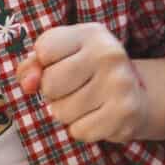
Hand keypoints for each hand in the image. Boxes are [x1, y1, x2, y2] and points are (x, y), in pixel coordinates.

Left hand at [16, 24, 147, 143]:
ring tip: (88, 103)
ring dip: (68, 114)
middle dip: (54, 94)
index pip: (43, 51)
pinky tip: (98, 116)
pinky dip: (83, 129)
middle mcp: (108, 54)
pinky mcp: (125, 113)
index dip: (44, 65)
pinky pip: (78, 131)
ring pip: (61, 112)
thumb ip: (33, 66)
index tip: (63, 64)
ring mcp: (119, 83)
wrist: (137, 94)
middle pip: (50, 85)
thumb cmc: (87, 73)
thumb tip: (27, 84)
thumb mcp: (61, 57)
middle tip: (76, 88)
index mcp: (91, 34)